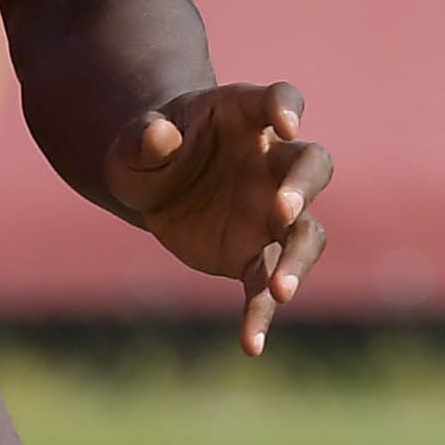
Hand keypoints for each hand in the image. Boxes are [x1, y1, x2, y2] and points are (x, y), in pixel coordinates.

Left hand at [104, 80, 331, 357]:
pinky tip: (251, 344)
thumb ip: (144, 136)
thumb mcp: (134, 139)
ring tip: (280, 291)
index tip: (286, 122)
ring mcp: (271, 212)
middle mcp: (271, 163)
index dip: (287, 107)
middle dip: (303, 188)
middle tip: (284, 209)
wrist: (152, 183)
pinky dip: (260, 314)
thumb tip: (159, 135)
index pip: (279, 99)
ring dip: (298, 261)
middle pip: (311, 166)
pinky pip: (265, 285)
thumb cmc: (149, 147)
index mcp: (244, 116)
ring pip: (305, 233)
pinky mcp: (255, 254)